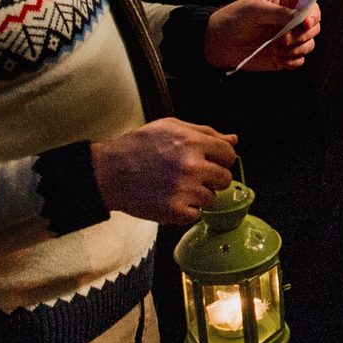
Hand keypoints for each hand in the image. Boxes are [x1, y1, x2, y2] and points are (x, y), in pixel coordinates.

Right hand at [90, 118, 238, 223]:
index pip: (229, 154)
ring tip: (176, 187)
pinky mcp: (175, 211)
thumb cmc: (138, 146)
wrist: (108, 172)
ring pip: (211, 198)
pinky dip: (186, 210)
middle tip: (192, 176)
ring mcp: (184, 191)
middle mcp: (192, 166)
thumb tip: (234, 139)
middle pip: (225, 178)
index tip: (210, 161)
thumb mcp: (171, 128)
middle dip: (213, 178)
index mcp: (193, 143)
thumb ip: (205, 132)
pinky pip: (196, 215)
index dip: (221, 158)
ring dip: (198, 195)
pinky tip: (171, 199)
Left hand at [206, 0, 320, 71]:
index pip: (310, 7)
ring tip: (276, 51)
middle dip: (303, 35)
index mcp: (285, 5)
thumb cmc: (234, 19)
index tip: (306, 23)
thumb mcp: (255, 10)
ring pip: (309, 45)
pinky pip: (299, 60)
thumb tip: (302, 15)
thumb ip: (279, 13)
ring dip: (296, 50)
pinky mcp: (283, 56)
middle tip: (284, 40)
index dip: (313, 15)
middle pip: (314, 27)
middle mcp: (290, 22)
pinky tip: (276, 59)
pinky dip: (292, 61)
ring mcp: (288, 40)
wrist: (219, 42)